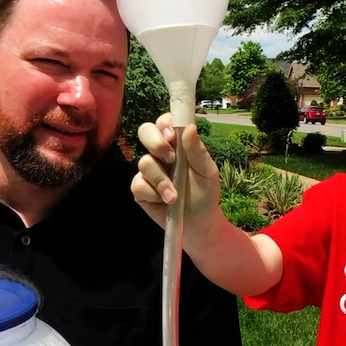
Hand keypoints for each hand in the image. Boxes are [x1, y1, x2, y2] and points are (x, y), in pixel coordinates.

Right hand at [131, 114, 221, 229]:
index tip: (172, 136)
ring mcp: (149, 170)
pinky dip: (153, 194)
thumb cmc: (205, 193)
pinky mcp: (140, 188)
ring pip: (144, 162)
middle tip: (170, 159)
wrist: (199, 222)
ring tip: (175, 195)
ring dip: (161, 180)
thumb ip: (197, 150)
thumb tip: (190, 127)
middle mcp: (160, 153)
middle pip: (145, 131)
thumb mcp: (207, 171)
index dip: (164, 124)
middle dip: (155, 143)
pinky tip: (165, 202)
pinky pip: (138, 184)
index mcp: (177, 143)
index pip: (165, 122)